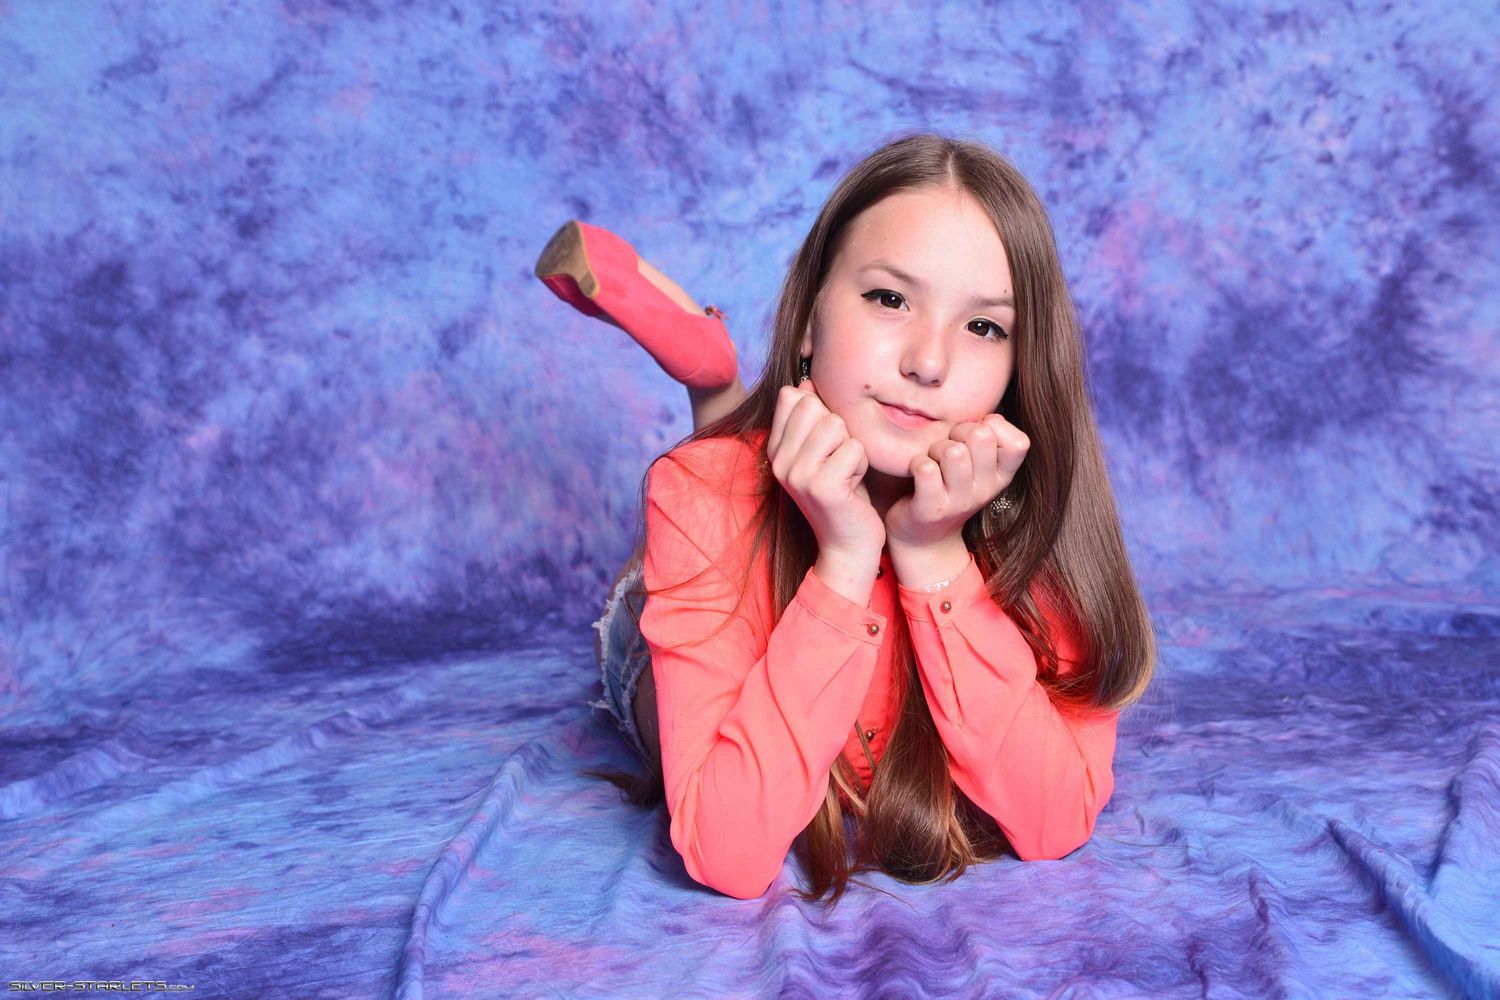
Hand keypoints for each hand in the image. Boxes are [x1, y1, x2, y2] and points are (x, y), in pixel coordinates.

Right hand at [767, 379, 885, 558]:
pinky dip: (861, 464)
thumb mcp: (823, 451)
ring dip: (851, 446)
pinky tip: (853, 485)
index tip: (824, 447)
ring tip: (845, 472)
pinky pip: (854, 447)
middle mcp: (779, 461)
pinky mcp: (821, 486)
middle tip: (838, 462)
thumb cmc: (843, 492)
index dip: (820, 414)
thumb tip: (805, 384)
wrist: (848, 544)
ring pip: (836, 424)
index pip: (792, 397)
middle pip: (815, 406)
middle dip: (838, 430)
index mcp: (775, 449)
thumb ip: (812, 418)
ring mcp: (797, 474)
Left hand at [884, 414, 1028, 549]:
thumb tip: (990, 419)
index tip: (973, 435)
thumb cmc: (948, 486)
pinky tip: (917, 470)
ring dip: (935, 448)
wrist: (924, 538)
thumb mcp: (976, 465)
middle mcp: (985, 491)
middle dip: (958, 431)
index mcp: (1001, 477)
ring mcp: (959, 502)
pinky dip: (917, 462)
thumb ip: (986, 438)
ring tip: (932, 460)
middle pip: (981, 437)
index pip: (1019, 443)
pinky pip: (927, 469)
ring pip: (953, 451)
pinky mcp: (931, 509)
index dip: (993, 427)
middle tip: (946, 446)